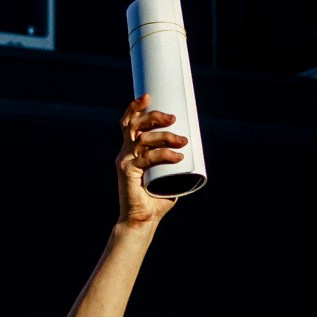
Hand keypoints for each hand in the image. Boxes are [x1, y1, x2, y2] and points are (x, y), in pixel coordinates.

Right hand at [116, 96, 186, 226]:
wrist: (143, 220)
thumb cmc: (156, 198)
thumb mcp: (168, 175)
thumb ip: (174, 162)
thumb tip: (191, 147)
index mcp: (131, 149)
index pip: (128, 123)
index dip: (135, 107)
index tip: (148, 96)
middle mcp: (125, 152)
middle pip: (135, 125)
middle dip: (154, 117)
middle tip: (173, 118)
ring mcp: (124, 160)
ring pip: (143, 139)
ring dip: (165, 137)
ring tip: (183, 141)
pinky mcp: (126, 171)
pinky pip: (146, 158)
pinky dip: (163, 155)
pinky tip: (176, 156)